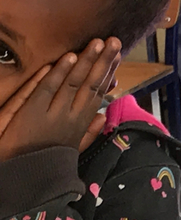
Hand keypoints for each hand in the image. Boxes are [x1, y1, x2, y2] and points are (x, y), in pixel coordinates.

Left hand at [0, 38, 120, 160]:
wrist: (23, 178)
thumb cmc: (44, 163)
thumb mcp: (71, 150)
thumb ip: (87, 133)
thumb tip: (103, 116)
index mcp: (80, 124)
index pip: (98, 93)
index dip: (108, 73)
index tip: (117, 57)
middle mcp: (72, 116)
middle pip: (91, 84)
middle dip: (104, 61)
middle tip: (115, 41)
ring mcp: (54, 113)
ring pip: (74, 82)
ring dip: (87, 60)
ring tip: (98, 42)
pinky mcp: (34, 111)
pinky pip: (49, 88)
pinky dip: (59, 72)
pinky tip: (70, 56)